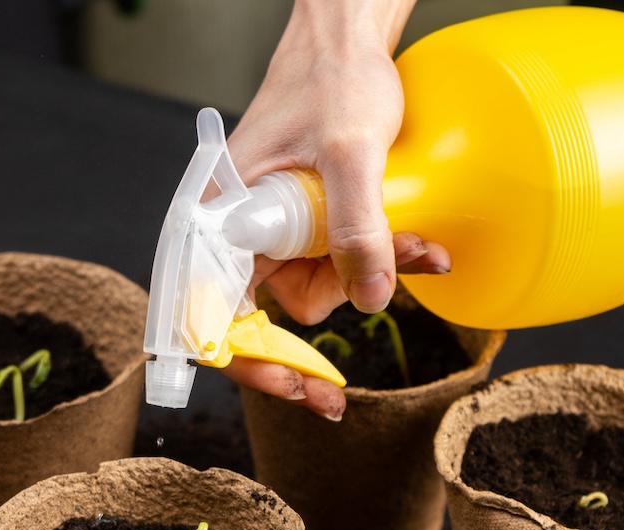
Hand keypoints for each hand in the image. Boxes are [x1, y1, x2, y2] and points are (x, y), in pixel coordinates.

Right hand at [222, 0, 448, 417]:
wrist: (348, 43)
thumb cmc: (332, 79)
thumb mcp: (351, 152)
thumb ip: (358, 225)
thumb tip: (370, 301)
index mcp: (219, 217)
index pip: (208, 313)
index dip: (247, 358)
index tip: (292, 386)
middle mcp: (236, 231)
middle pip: (264, 317)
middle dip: (318, 334)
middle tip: (338, 392)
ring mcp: (271, 230)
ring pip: (312, 293)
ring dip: (365, 282)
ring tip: (415, 247)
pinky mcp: (304, 224)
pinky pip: (335, 266)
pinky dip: (374, 261)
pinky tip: (414, 247)